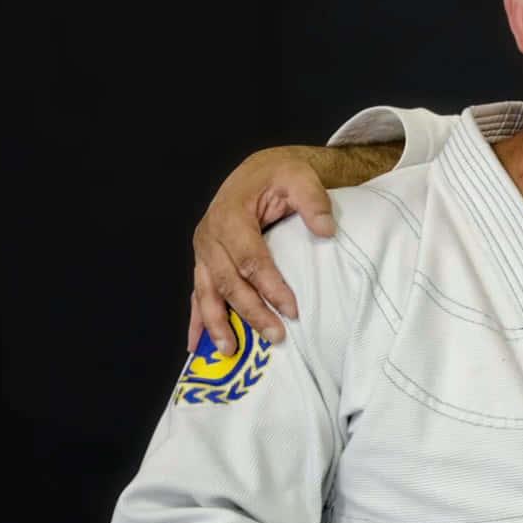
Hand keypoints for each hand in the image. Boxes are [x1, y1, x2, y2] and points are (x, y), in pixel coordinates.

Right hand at [187, 147, 336, 353]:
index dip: (270, 286)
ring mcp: (203, 251)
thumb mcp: (300, 178)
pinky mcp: (204, 261)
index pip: (251, 258)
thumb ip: (313, 201)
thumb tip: (326, 230)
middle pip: (228, 280)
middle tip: (275, 336)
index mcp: (231, 216)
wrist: (258, 171)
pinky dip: (197, 320)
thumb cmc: (279, 176)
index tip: (292, 310)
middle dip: (250, 311)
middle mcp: (210, 235)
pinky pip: (198, 293)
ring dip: (216, 323)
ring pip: (207, 291)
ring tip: (229, 351)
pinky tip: (196, 345)